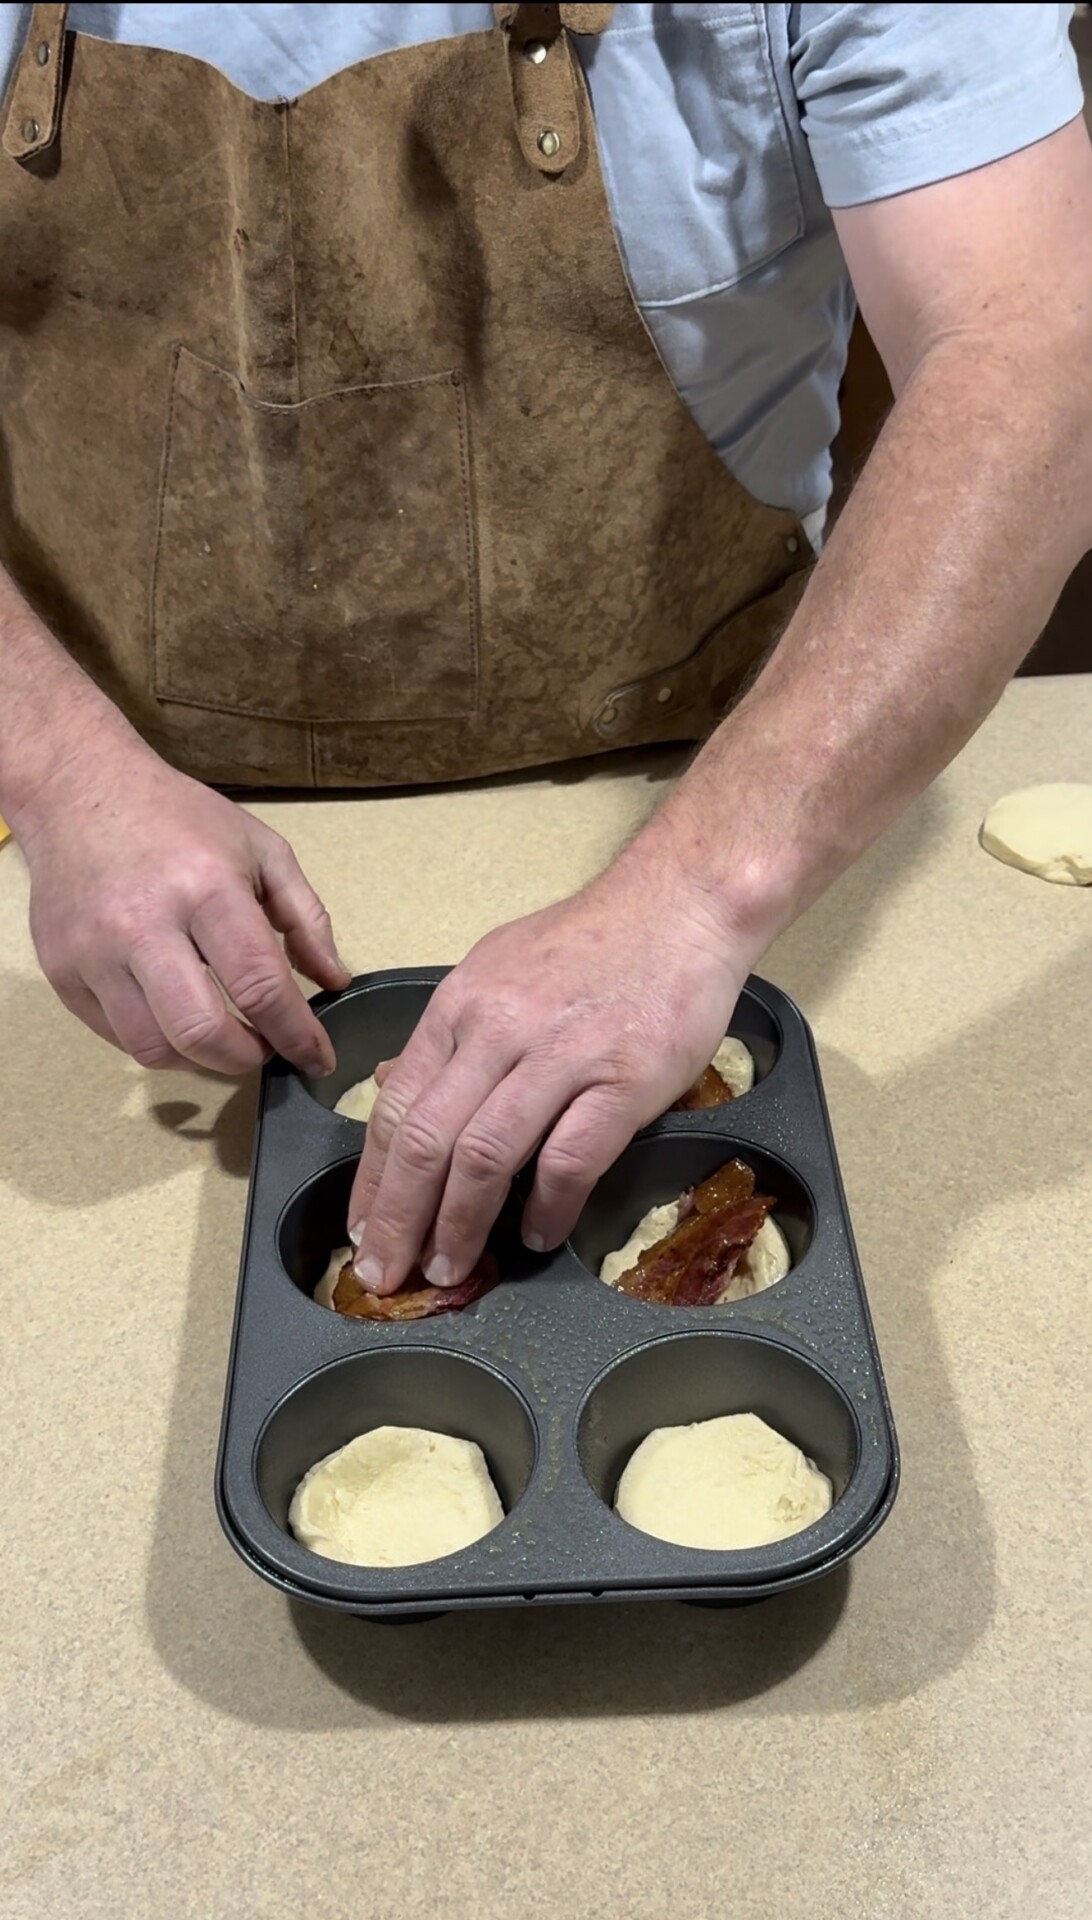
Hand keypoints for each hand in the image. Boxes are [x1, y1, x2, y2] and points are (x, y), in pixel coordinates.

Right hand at [18, 734, 349, 1073]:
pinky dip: (157, 1042)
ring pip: (153, 1048)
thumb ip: (306, 917)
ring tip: (223, 1036)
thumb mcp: (261, 849)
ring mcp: (94, 952)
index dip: (296, 1034)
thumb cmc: (179, 820)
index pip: (259, 985)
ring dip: (200, 1060)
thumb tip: (334, 981)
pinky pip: (115, 1036)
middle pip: (200, 1032)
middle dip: (246, 1058)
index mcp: (206, 888)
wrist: (79, 792)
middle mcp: (144, 924)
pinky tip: (176, 1018)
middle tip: (264, 1049)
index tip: (317, 1058)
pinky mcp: (61, 970)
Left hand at [348, 829, 750, 1293]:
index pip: (396, 1104)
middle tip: (385, 1273)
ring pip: (484, 1157)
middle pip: (426, 1140)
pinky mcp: (622, 1080)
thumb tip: (398, 1081)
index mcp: (461, 1003)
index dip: (373, 1178)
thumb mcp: (500, 967)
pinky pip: (568, 1160)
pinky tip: (536, 1236)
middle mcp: (498, 1028)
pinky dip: (545, 1208)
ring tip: (449, 1270)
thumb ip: (452, 1031)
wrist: (681, 902)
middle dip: (398, 1219)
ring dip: (458, 1226)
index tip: (363, 1227)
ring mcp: (560, 1054)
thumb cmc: (595, 940)